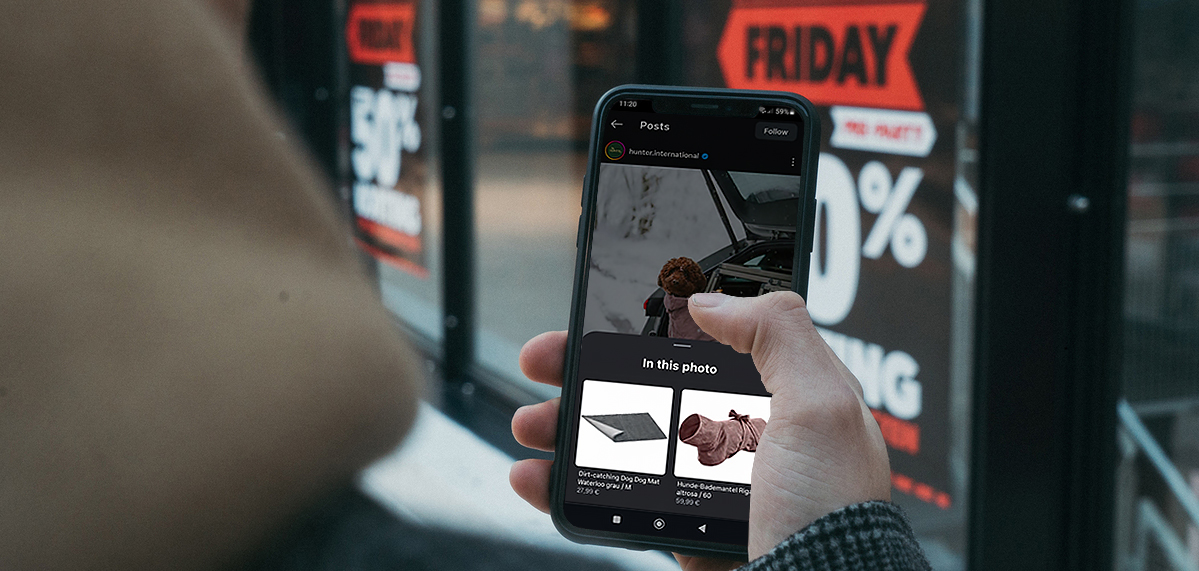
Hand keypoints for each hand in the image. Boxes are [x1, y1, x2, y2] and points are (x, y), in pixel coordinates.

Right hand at [509, 292, 889, 564]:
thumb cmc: (831, 512)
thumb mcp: (821, 405)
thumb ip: (777, 334)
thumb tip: (713, 300)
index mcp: (776, 394)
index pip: (702, 339)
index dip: (648, 322)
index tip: (602, 311)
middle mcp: (739, 433)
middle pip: (646, 383)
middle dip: (586, 368)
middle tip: (545, 360)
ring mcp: (703, 481)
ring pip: (619, 439)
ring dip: (565, 424)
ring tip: (531, 422)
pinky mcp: (678, 525)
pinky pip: (610, 498)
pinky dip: (566, 487)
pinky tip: (537, 476)